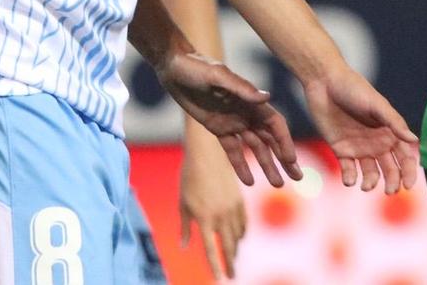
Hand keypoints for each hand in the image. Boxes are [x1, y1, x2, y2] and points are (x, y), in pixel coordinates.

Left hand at [156, 52, 300, 187]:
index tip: (291, 160)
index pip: (275, 124)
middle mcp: (246, 112)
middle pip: (270, 139)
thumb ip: (241, 88)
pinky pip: (232, 150)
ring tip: (278, 184)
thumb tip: (267, 97)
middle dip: (284, 158)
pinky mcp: (218, 127)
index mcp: (250, 100)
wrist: (173, 67)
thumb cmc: (196, 67)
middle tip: (297, 178)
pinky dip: (241, 165)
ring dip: (267, 165)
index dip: (284, 142)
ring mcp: (233, 121)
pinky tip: (250, 182)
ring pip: (255, 147)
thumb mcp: (217, 76)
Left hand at [178, 141, 246, 279]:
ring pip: (237, 236)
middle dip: (230, 263)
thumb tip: (184, 246)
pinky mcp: (240, 200)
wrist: (208, 153)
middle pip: (228, 246)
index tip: (220, 279)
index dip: (216, 266)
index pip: (211, 249)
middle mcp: (221, 216)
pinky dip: (242, 233)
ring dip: (235, 249)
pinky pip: (244, 222)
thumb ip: (185, 226)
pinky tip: (239, 238)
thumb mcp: (183, 202)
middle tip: (231, 275)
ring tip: (233, 258)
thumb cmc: (190, 177)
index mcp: (204, 218)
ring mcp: (232, 208)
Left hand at [301, 67, 418, 194]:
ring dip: (371, 182)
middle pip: (390, 169)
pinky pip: (348, 169)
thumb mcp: (376, 104)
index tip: (408, 185)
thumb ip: (394, 122)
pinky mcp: (341, 150)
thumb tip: (414, 139)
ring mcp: (359, 148)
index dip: (409, 172)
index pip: (405, 157)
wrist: (324, 82)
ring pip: (370, 173)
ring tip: (366, 186)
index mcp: (390, 132)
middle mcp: (377, 143)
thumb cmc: (354, 89)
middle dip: (392, 182)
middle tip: (390, 191)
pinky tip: (349, 180)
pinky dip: (350, 178)